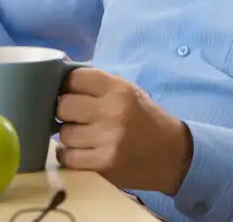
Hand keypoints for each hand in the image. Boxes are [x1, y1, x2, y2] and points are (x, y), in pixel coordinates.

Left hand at [55, 68, 192, 194]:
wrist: (172, 155)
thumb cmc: (145, 118)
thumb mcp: (128, 91)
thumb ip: (96, 82)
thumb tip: (60, 67)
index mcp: (119, 89)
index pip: (75, 78)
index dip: (67, 85)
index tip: (70, 93)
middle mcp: (112, 111)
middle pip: (63, 106)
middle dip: (65, 112)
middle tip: (74, 117)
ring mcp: (107, 139)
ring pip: (64, 134)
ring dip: (69, 136)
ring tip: (82, 136)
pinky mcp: (104, 164)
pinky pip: (68, 157)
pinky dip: (69, 155)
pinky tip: (79, 151)